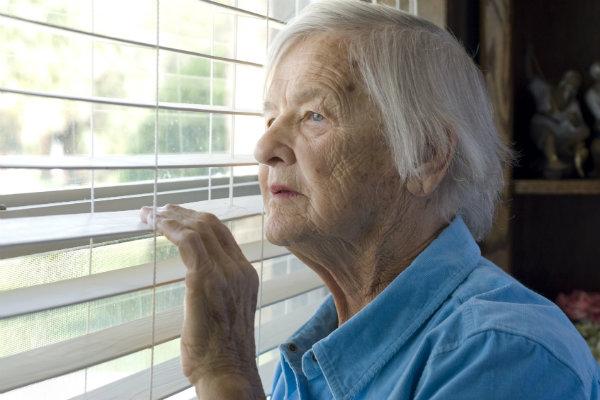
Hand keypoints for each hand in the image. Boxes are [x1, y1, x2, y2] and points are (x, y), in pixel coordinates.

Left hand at [140, 204, 263, 398]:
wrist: (228, 372)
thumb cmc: (221, 351)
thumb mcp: (226, 312)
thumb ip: (218, 289)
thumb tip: (197, 280)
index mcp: (245, 274)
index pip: (222, 234)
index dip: (197, 219)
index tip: (176, 216)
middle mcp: (239, 268)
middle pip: (211, 224)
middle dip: (182, 213)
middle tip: (158, 211)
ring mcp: (224, 273)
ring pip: (199, 228)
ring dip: (171, 217)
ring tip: (149, 214)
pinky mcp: (205, 279)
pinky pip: (188, 241)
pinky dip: (170, 228)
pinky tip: (154, 225)